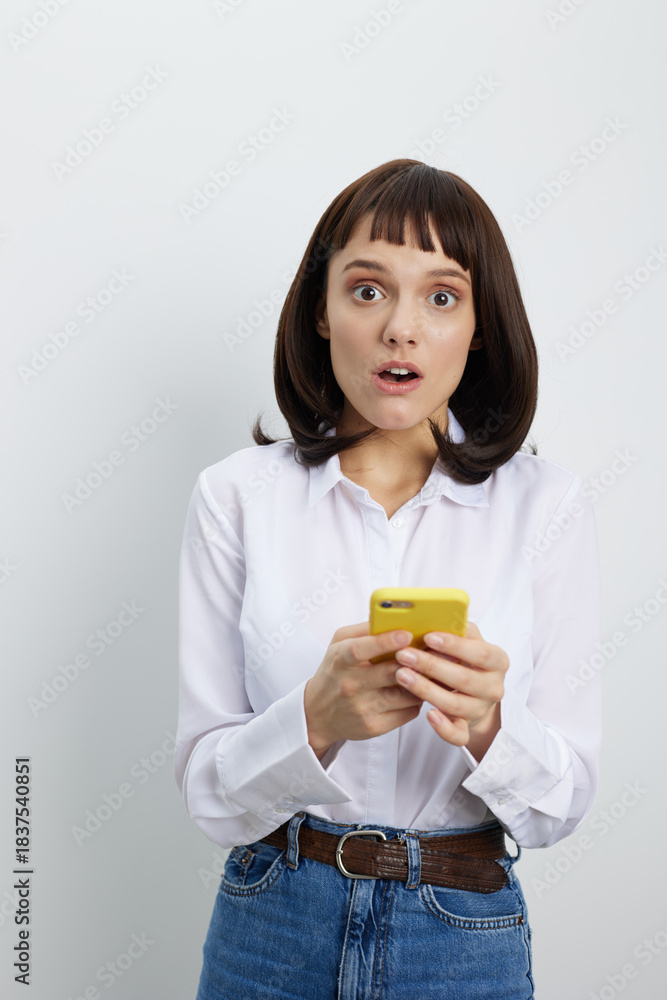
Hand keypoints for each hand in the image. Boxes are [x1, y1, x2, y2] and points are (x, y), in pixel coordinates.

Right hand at [304, 622, 424, 758]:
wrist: (319, 713)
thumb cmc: (335, 671)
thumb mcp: (339, 644)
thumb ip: (364, 630)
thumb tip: (393, 617)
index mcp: (341, 660)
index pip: (360, 650)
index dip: (384, 642)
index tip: (406, 633)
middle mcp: (350, 685)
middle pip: (389, 673)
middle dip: (414, 662)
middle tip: (433, 651)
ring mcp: (362, 708)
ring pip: (404, 694)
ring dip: (422, 681)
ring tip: (431, 670)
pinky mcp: (374, 726)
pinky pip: (407, 712)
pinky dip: (417, 700)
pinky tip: (420, 690)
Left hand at [393, 621, 507, 756]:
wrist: (476, 694)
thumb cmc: (466, 659)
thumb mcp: (468, 640)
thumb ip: (457, 630)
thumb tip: (434, 616)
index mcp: (498, 660)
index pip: (479, 652)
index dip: (454, 645)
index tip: (428, 637)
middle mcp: (494, 687)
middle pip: (463, 678)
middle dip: (431, 666)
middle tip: (404, 655)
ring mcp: (481, 709)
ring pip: (456, 704)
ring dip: (426, 690)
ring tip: (402, 676)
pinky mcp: (468, 729)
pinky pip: (458, 734)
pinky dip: (444, 727)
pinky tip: (428, 714)